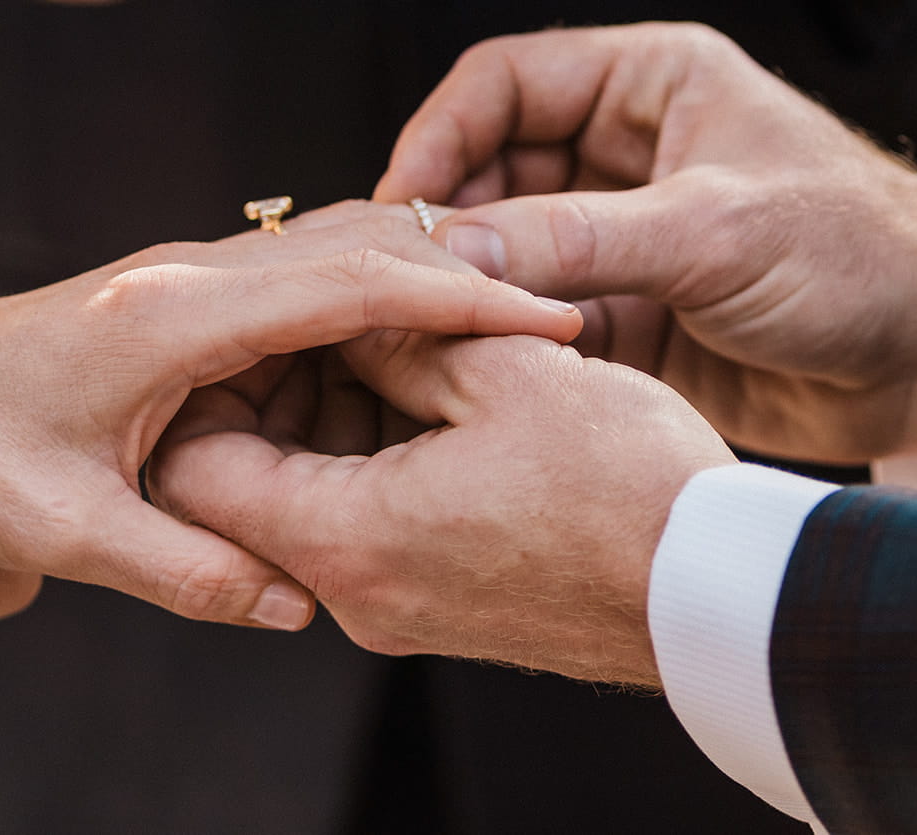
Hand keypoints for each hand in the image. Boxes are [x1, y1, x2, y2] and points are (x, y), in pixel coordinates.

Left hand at [0, 203, 579, 630]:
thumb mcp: (58, 531)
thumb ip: (185, 569)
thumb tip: (297, 604)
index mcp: (172, 314)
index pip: (351, 285)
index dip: (459, 302)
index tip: (550, 324)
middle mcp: (186, 275)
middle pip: (359, 246)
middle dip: (463, 280)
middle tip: (556, 330)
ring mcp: (183, 280)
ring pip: (331, 256)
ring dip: (418, 288)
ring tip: (505, 338)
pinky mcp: (178, 301)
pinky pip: (295, 286)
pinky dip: (366, 305)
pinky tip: (403, 353)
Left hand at [152, 330, 733, 685]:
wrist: (721, 597)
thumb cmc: (627, 489)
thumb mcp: (507, 376)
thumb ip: (399, 336)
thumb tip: (346, 312)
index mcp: (343, 537)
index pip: (195, 466)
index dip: (212, 380)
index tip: (261, 319)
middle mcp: (352, 591)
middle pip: (246, 483)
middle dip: (275, 385)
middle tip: (326, 312)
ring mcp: (396, 605)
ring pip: (309, 497)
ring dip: (330, 413)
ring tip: (389, 335)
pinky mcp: (438, 603)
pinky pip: (364, 522)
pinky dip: (373, 452)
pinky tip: (426, 385)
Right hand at [374, 23, 916, 463]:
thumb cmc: (861, 256)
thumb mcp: (716, 231)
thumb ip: (580, 238)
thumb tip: (454, 248)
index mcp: (650, 83)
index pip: (504, 82)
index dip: (440, 135)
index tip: (403, 204)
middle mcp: (626, 151)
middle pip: (491, 170)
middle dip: (447, 224)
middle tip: (402, 283)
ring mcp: (622, 236)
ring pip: (508, 250)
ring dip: (472, 289)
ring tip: (429, 333)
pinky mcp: (628, 312)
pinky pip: (539, 316)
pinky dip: (508, 340)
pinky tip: (484, 369)